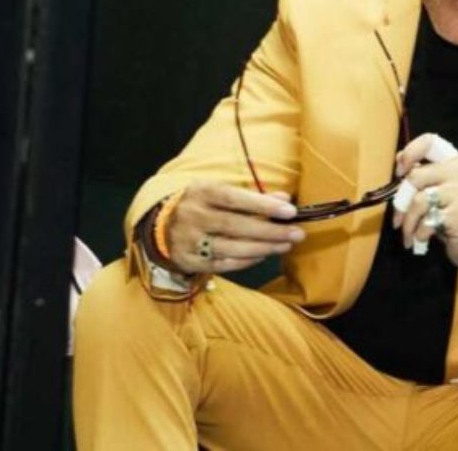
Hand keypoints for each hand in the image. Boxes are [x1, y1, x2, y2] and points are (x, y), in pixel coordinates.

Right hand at [164, 181, 304, 274]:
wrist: (161, 225)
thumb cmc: (202, 205)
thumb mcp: (220, 192)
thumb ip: (252, 196)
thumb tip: (285, 201)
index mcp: (201, 192)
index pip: (234, 198)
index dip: (262, 205)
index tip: (290, 211)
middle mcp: (193, 216)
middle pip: (235, 226)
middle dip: (270, 232)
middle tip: (296, 234)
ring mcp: (189, 241)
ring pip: (231, 248)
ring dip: (263, 248)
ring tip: (286, 245)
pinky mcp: (189, 261)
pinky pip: (223, 264)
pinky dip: (246, 261)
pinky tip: (263, 255)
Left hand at [392, 133, 457, 273]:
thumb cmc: (457, 216)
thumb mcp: (441, 191)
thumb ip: (424, 174)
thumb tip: (400, 159)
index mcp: (454, 162)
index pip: (429, 141)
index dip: (410, 153)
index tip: (400, 172)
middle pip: (415, 177)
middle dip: (400, 202)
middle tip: (398, 219)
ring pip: (418, 201)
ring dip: (408, 223)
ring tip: (409, 234)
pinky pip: (427, 221)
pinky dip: (420, 233)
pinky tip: (422, 239)